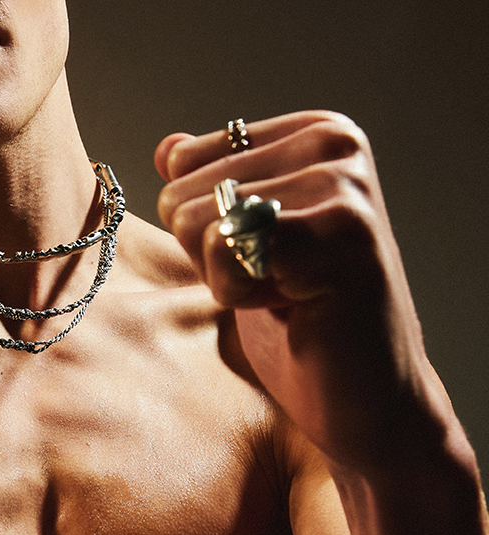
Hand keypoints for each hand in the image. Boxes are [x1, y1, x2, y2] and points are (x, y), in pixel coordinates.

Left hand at [154, 111, 438, 471]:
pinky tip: (293, 307)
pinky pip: (226, 246)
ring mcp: (342, 183)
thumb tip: (168, 146)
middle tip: (280, 286)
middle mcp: (333, 143)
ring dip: (227, 279)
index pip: (184, 160)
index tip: (266, 258)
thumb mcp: (245, 248)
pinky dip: (239, 293)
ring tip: (290, 296)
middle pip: (183, 190)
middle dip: (212, 256)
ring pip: (198, 220)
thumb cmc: (305, 328)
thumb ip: (211, 188)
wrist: (366, 400)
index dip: (204, 227)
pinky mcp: (341, 231)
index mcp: (314, 133)